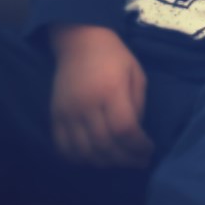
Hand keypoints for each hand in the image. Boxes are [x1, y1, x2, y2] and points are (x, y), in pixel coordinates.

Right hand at [50, 24, 153, 167]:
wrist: (80, 41)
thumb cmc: (114, 56)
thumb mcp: (136, 74)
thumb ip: (138, 104)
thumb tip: (136, 133)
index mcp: (111, 91)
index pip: (125, 129)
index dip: (138, 146)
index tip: (149, 151)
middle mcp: (87, 105)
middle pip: (105, 145)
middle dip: (125, 159)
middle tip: (138, 162)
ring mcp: (68, 112)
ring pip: (84, 151)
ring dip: (103, 163)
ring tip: (119, 161)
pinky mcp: (55, 116)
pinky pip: (63, 147)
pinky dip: (78, 159)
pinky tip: (93, 158)